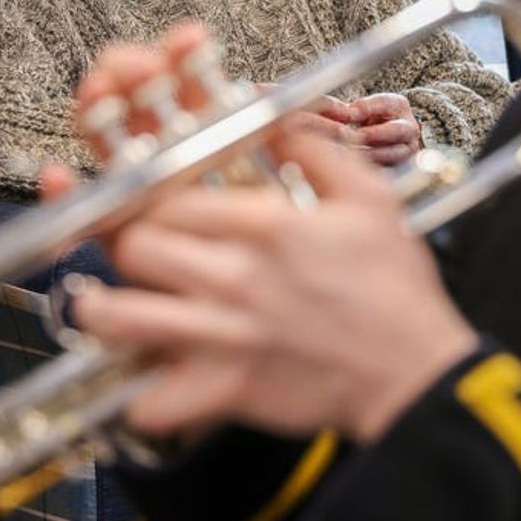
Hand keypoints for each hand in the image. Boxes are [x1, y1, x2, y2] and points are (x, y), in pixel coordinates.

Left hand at [69, 27, 478, 443]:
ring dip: (105, 310)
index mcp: (266, 225)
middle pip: (135, 247)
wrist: (415, 372)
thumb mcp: (368, 197)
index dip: (150, 192)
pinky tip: (140, 384)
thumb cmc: (394, 287)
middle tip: (139, 247)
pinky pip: (154, 401)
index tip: (154, 198)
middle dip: (127, 242)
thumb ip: (313, 150)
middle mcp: (236, 276)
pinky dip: (139, 396)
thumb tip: (273, 119)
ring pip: (123, 317)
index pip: (168, 193)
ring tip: (106, 305)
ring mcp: (226, 336)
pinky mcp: (227, 389)